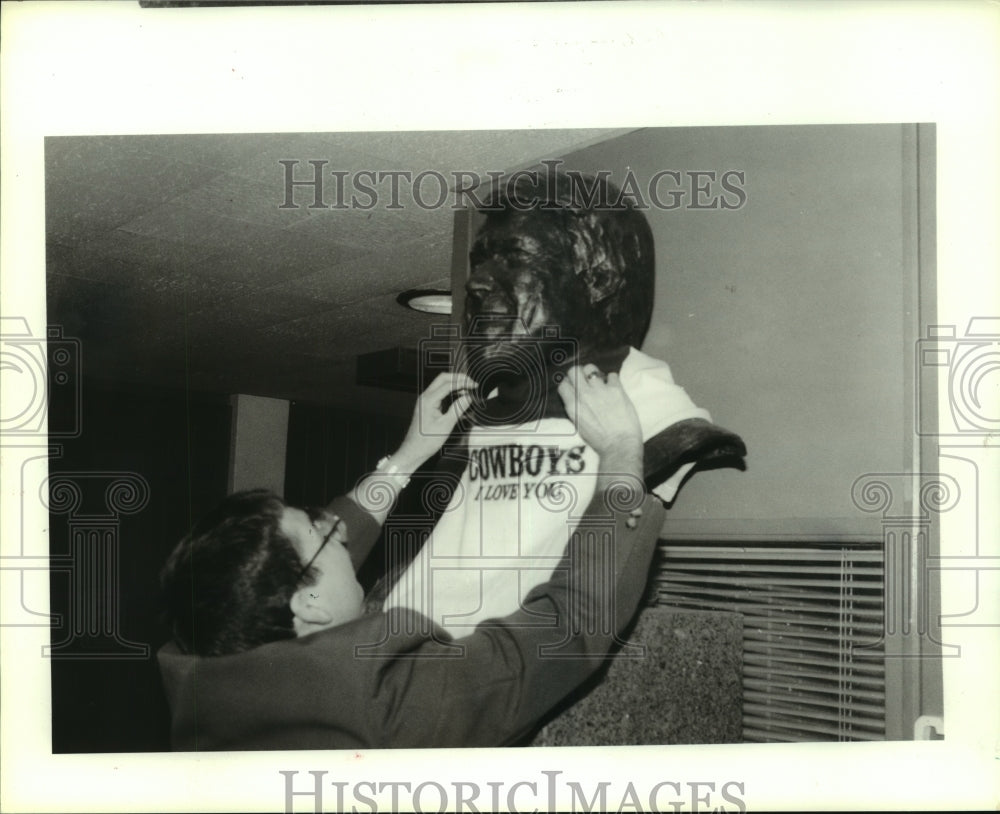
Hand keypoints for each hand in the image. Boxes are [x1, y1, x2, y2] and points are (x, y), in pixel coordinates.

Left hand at [393, 372, 477, 469]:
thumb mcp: (446, 425)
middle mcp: (425, 397)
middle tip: (471, 383)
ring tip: (468, 390)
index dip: (463, 382)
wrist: (414, 451)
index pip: (448, 384)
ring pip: (441, 384)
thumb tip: (468, 397)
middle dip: (458, 378)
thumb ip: (458, 408)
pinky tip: (459, 398)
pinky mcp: (427, 406)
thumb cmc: (426, 441)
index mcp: (428, 400)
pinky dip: (450, 392)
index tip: (474, 385)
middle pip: (443, 378)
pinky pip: (439, 393)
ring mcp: (425, 401)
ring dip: (454, 384)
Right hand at [557, 364, 642, 479]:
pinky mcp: (616, 389)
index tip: (574, 387)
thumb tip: (575, 395)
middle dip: (579, 373)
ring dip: (595, 375)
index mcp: (572, 406)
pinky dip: (613, 380)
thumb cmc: (599, 440)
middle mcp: (583, 395)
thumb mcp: (578, 425)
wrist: (619, 445)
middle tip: (586, 381)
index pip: (563, 384)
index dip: (569, 384)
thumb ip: (575, 408)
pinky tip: (614, 389)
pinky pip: (612, 375)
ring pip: (591, 368)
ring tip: (601, 382)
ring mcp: (600, 390)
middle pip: (574, 370)